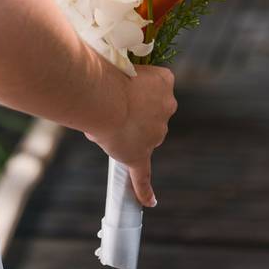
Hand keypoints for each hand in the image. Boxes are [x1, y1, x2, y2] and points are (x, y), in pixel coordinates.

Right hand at [84, 64, 177, 207]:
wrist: (104, 97)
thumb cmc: (105, 74)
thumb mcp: (118, 66)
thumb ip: (119, 82)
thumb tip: (109, 97)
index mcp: (165, 81)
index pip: (157, 84)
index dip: (137, 88)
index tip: (122, 85)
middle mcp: (167, 107)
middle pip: (151, 113)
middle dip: (133, 112)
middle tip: (109, 105)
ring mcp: (155, 134)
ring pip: (143, 136)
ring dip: (126, 134)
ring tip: (101, 122)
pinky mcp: (140, 155)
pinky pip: (144, 176)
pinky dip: (145, 190)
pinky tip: (150, 201)